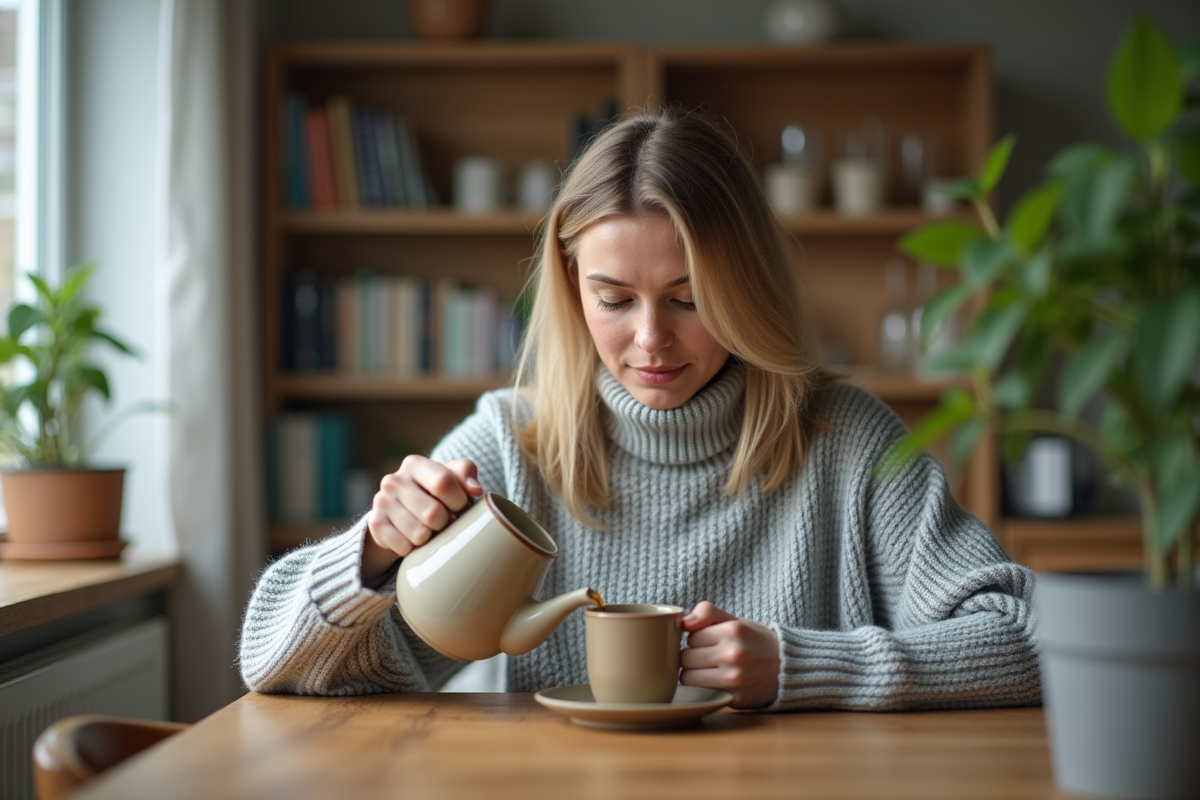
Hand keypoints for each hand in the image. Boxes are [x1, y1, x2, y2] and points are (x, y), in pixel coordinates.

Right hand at [362, 455, 482, 580]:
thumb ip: (465, 472)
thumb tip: (475, 489)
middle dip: (446, 522)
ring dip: (431, 537)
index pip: (443, 482)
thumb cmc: (433, 492)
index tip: (460, 506)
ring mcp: (381, 502)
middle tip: (444, 521)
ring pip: (420, 534)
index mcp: (414, 464)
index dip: (458, 500)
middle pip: (433, 513)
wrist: (398, 512)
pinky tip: (413, 538)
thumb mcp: (450, 476)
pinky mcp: (375, 525)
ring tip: (430, 529)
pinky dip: (414, 548)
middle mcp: (393, 480)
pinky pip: (404, 547)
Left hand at [679, 601, 779, 709]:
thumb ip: (708, 612)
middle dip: (693, 657)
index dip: (698, 640)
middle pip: (685, 658)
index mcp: (733, 631)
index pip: (691, 637)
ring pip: (687, 678)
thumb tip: (685, 622)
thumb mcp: (736, 621)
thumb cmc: (756, 642)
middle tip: (708, 658)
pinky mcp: (735, 699)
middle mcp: (733, 654)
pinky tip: (716, 683)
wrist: (788, 668)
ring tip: (709, 671)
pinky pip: (700, 694)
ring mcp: (734, 679)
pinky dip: (703, 689)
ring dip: (694, 675)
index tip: (710, 643)